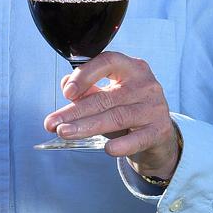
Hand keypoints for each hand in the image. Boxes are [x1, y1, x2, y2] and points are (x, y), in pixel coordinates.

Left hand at [43, 51, 180, 178]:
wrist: (158, 134)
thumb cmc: (127, 108)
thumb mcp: (109, 95)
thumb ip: (88, 88)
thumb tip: (66, 84)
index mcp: (131, 67)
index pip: (107, 63)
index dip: (84, 76)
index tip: (66, 93)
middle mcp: (146, 84)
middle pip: (106, 97)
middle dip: (75, 111)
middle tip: (52, 123)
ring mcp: (155, 107)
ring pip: (116, 117)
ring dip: (87, 127)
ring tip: (65, 133)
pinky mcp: (160, 130)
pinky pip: (138, 138)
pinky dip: (122, 144)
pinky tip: (107, 149)